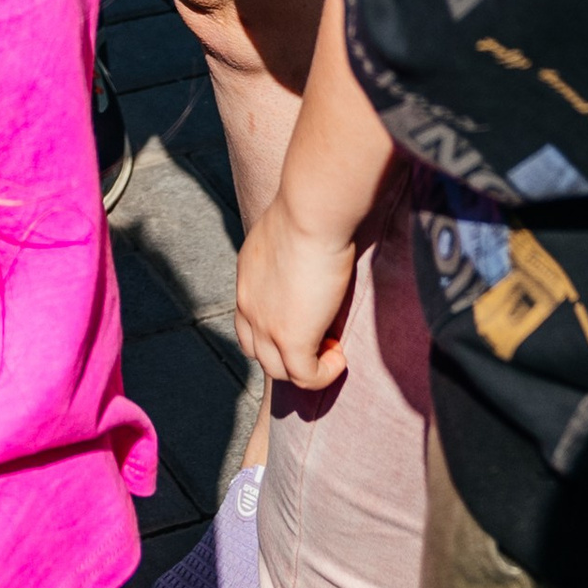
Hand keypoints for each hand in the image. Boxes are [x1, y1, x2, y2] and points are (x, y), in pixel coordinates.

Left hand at [233, 189, 357, 391]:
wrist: (311, 212)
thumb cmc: (309, 210)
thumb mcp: (287, 230)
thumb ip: (290, 250)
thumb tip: (313, 247)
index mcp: (247, 278)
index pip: (247, 322)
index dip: (273, 332)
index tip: (305, 321)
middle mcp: (247, 304)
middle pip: (257, 351)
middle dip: (286, 355)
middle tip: (320, 339)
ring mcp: (266, 325)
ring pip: (279, 371)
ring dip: (306, 366)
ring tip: (333, 348)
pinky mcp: (290, 339)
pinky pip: (305, 377)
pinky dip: (324, 373)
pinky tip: (340, 355)